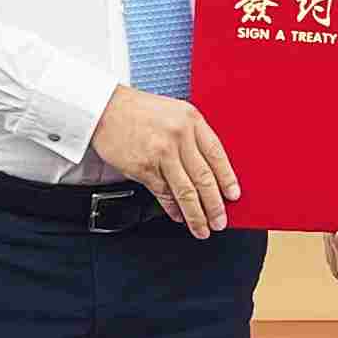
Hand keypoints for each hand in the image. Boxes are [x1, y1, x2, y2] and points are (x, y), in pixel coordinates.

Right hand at [91, 85, 239, 235]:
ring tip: (202, 228)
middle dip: (215, 205)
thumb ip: (192, 136)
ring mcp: (162, 153)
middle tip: (220, 220)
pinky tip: (179, 216)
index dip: (227, 179)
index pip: (217, 155)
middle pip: (204, 178)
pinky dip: (172, 208)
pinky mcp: (144, 167)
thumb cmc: (138, 110)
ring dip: (196, 214)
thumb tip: (207, 169)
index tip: (233, 195)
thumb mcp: (174, 112)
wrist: (105, 108)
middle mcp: (180, 136)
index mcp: (191, 120)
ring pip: (186, 191)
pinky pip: (163, 193)